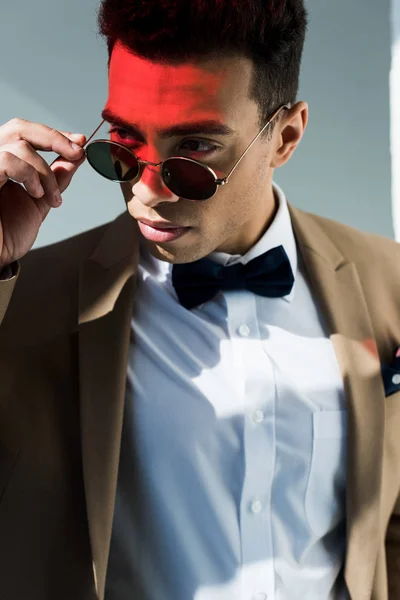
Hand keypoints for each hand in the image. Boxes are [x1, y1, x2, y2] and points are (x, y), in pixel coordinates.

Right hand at [0, 117, 86, 268]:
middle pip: (20, 128)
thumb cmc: (6, 235)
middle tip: (77, 152)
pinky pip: (7, 159)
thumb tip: (76, 156)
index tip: (80, 142)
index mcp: (3, 163)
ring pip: (19, 144)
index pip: (26, 133)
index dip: (54, 135)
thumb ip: (56, 178)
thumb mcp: (41, 202)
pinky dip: (29, 174)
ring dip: (45, 172)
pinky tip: (35, 194)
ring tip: (49, 197)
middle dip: (54, 138)